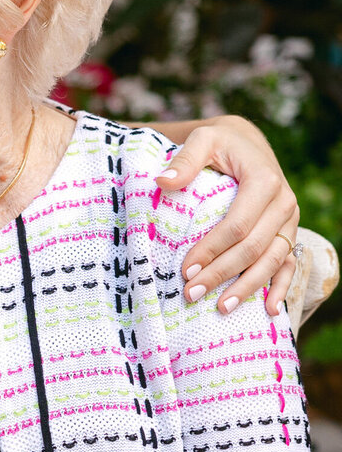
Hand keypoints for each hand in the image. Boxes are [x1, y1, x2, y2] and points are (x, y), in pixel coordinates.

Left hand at [154, 115, 298, 315]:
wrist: (247, 144)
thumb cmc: (221, 144)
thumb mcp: (202, 141)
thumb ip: (185, 160)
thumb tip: (161, 182)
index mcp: (264, 181)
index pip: (238, 224)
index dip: (213, 250)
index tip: (186, 270)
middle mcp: (283, 203)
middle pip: (254, 248)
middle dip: (223, 274)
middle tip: (192, 294)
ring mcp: (289, 221)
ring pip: (273, 260)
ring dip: (248, 287)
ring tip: (221, 308)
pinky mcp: (289, 232)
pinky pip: (289, 263)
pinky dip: (281, 287)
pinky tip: (269, 311)